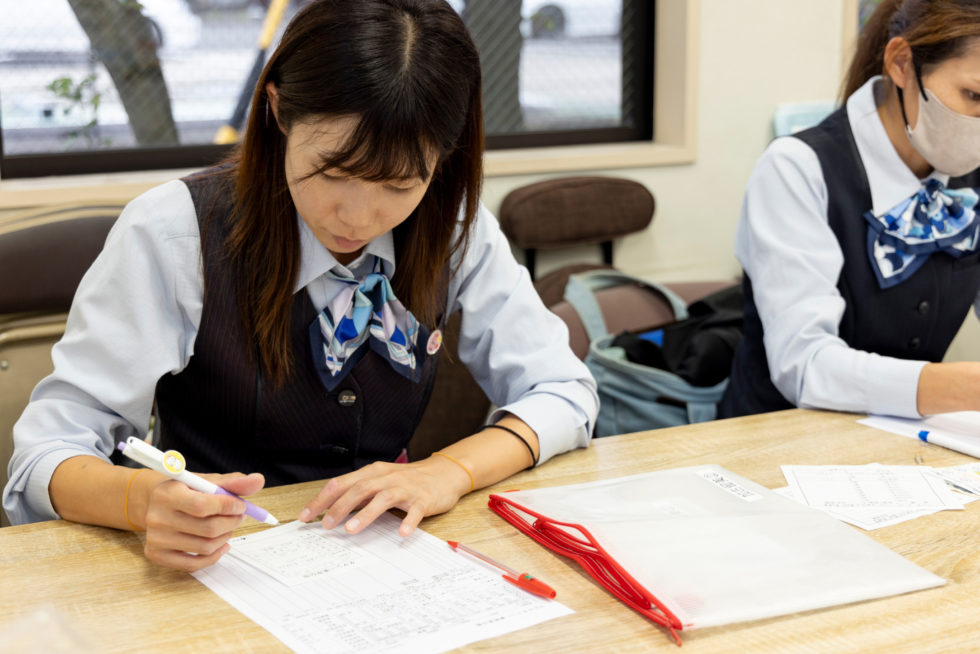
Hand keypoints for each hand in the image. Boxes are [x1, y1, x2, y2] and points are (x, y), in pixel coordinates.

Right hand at [142, 472, 265, 571]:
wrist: (156, 502)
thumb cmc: (187, 490)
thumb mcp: (207, 481)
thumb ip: (233, 482)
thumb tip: (258, 480)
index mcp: (167, 494)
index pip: (203, 506)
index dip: (229, 506)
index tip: (241, 505)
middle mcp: (157, 518)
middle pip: (208, 529)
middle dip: (232, 522)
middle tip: (238, 516)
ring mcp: (155, 539)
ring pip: (204, 547)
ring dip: (225, 537)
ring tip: (228, 527)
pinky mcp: (156, 555)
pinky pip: (193, 564)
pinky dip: (214, 557)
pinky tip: (222, 545)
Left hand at [297, 457, 470, 536]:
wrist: (443, 473)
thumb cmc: (407, 480)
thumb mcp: (380, 481)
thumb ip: (359, 493)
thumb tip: (330, 511)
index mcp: (372, 473)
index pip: (341, 483)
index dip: (322, 499)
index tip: (305, 516)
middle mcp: (387, 478)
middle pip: (360, 489)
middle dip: (340, 507)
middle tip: (326, 525)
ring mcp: (406, 488)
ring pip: (383, 498)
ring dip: (366, 513)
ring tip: (352, 530)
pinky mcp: (423, 499)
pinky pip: (415, 511)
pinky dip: (408, 521)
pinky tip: (401, 533)